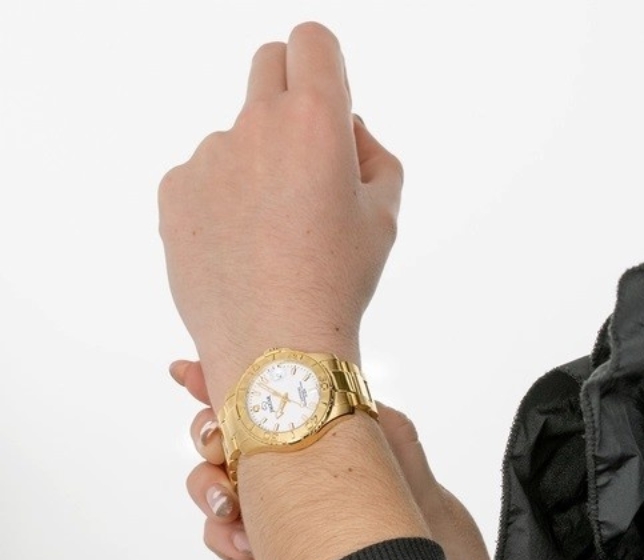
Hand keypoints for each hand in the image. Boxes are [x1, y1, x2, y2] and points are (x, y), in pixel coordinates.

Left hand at [158, 22, 403, 409]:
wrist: (275, 348)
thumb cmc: (339, 283)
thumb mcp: (384, 216)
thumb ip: (373, 153)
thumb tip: (346, 127)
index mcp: (315, 122)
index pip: (312, 42)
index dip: (324, 65)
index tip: (326, 98)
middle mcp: (255, 125)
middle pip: (267, 65)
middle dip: (289, 94)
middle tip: (303, 154)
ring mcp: (207, 158)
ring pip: (237, 135)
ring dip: (257, 161)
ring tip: (273, 233)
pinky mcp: (175, 191)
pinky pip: (204, 175)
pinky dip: (223, 197)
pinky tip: (240, 246)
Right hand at [171, 360, 491, 559]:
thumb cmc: (408, 495)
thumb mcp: (391, 434)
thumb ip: (349, 401)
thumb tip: (311, 371)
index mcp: (298, 433)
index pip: (247, 403)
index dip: (208, 384)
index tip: (185, 372)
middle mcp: (274, 467)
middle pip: (212, 440)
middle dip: (205, 433)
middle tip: (220, 442)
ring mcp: (262, 510)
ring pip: (207, 488)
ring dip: (208, 486)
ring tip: (232, 501)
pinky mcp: (256, 553)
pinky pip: (216, 537)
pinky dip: (221, 533)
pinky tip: (246, 538)